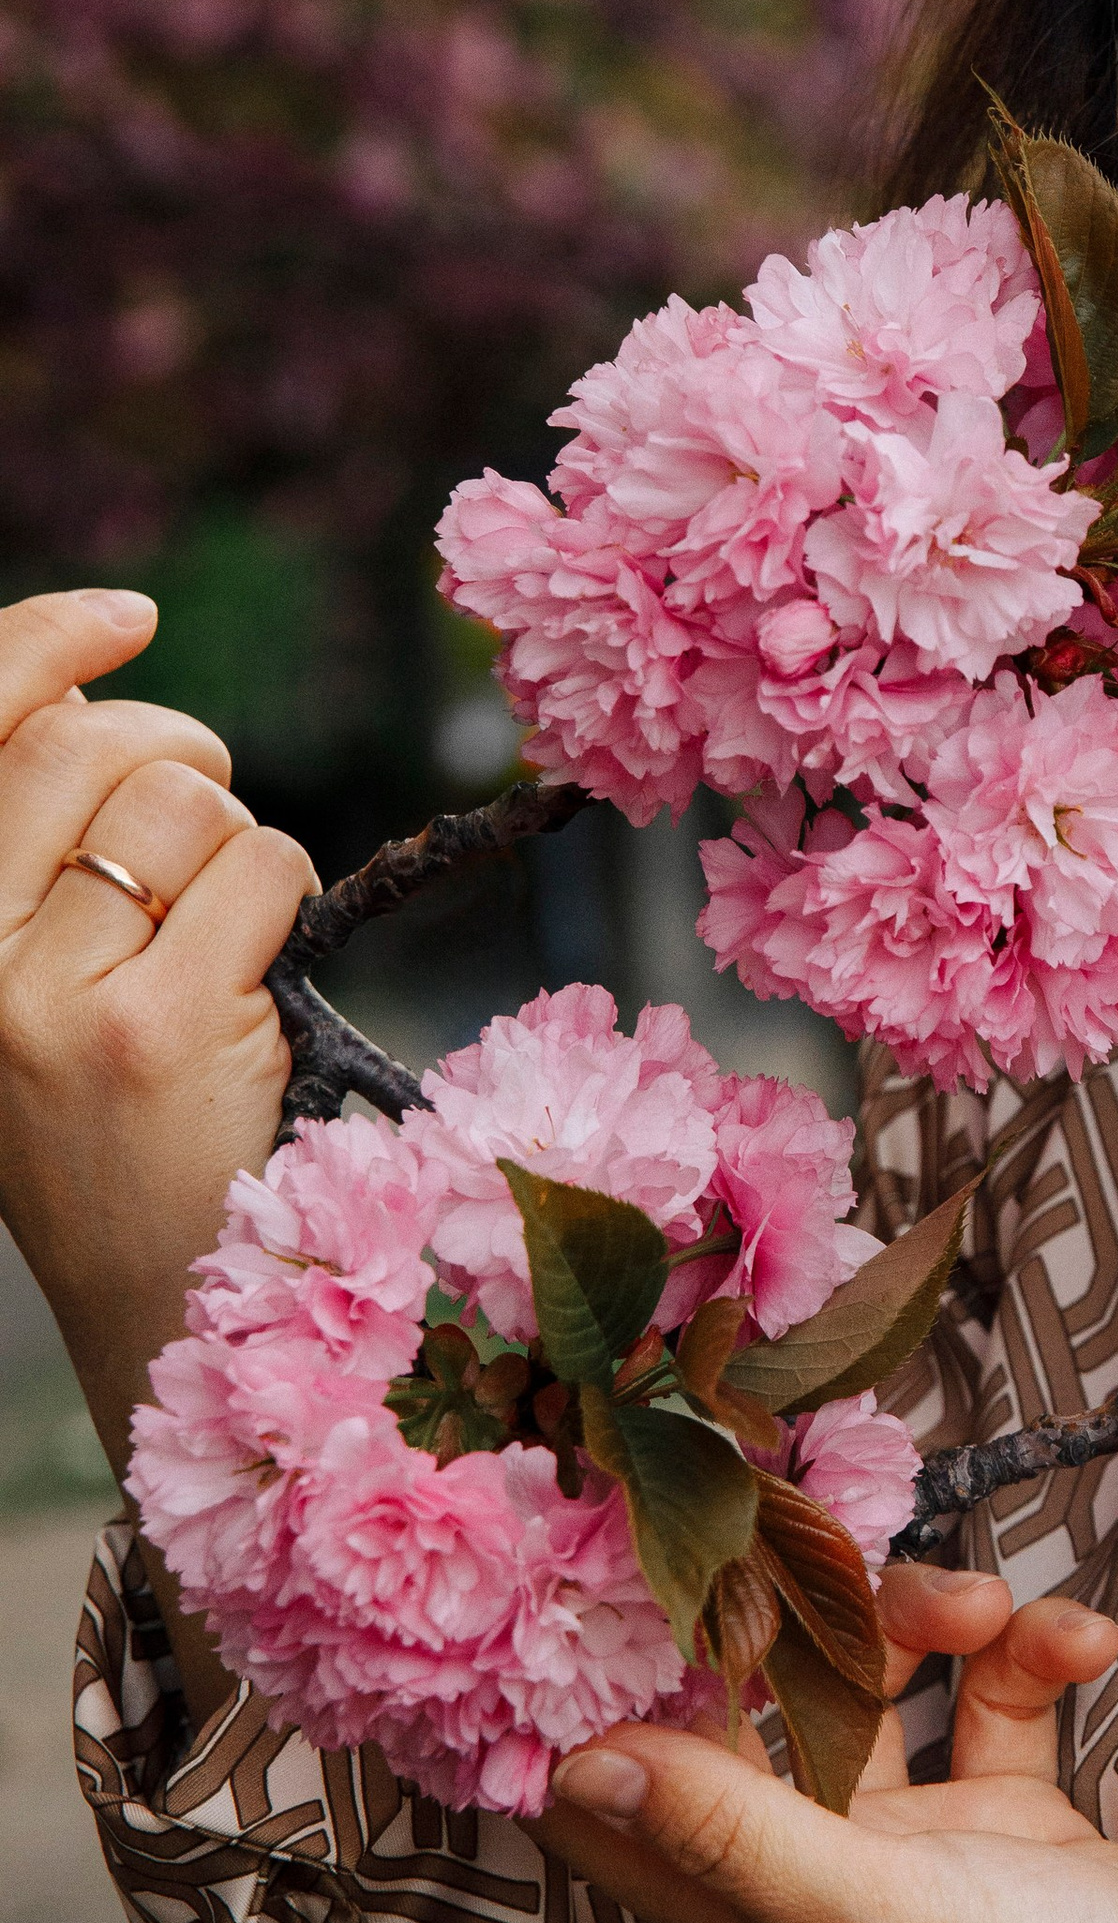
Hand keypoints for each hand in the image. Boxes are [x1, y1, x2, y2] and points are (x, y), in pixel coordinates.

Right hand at [0, 589, 315, 1708]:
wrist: (151, 1302)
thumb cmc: (107, 1131)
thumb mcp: (25, 986)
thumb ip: (39, 860)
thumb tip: (112, 704)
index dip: (42, 644)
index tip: (126, 620)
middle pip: (90, 753)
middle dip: (182, 754)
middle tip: (210, 816)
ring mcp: (49, 998)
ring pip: (186, 808)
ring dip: (237, 845)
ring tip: (223, 941)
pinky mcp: (152, 1033)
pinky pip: (260, 872)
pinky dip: (286, 900)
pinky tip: (259, 983)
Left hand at [543, 1565, 1117, 1922]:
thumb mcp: (875, 1913)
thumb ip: (731, 1834)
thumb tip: (578, 1765)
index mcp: (755, 1911)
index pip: (628, 1801)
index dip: (615, 1694)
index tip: (634, 1580)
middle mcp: (816, 1872)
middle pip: (756, 1710)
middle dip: (799, 1619)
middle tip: (832, 1546)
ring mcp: (916, 1841)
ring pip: (876, 1682)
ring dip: (930, 1619)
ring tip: (993, 1604)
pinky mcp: (1010, 1813)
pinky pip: (993, 1694)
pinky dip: (1033, 1652)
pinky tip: (1084, 1643)